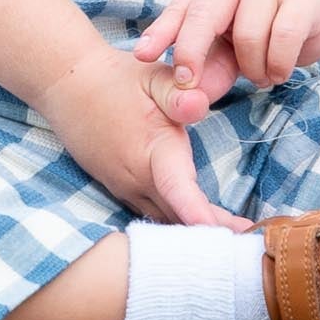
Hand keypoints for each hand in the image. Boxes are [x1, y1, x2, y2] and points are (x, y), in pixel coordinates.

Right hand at [37, 46, 253, 229]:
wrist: (66, 86)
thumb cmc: (115, 79)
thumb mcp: (150, 76)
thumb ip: (177, 93)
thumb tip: (199, 105)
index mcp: (152, 151)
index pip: (179, 192)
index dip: (202, 218)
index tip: (231, 235)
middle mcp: (137, 179)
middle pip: (180, 219)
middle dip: (214, 234)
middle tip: (253, 242)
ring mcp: (125, 188)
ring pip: (165, 221)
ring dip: (194, 232)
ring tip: (234, 240)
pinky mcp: (119, 189)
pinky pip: (152, 214)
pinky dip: (175, 222)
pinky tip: (197, 226)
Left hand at [133, 0, 319, 114]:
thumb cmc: (265, 30)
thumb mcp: (228, 48)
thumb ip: (206, 67)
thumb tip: (184, 95)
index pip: (181, 8)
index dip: (160, 33)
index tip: (142, 57)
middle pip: (204, 14)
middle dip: (191, 52)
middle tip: (190, 84)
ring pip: (248, 35)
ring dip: (252, 69)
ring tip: (261, 74)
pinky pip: (283, 38)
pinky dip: (278, 66)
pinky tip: (279, 71)